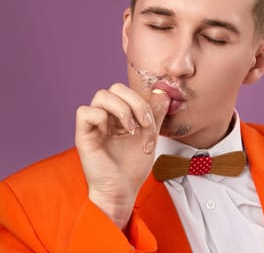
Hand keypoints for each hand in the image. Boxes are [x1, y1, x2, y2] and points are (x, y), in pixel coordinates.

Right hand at [75, 83, 169, 228]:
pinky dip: (101, 118)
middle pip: (115, 87)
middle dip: (135, 102)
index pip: (128, 91)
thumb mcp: (150, 136)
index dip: (142, 101)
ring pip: (101, 95)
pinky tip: (110, 134)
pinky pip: (84, 112)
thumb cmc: (133, 166)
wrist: (124, 190)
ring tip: (129, 130)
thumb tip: (164, 93)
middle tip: (143, 124)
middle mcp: (106, 116)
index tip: (151, 123)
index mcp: (120, 114)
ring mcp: (94, 125)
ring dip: (121, 110)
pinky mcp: (84, 135)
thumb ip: (156, 115)